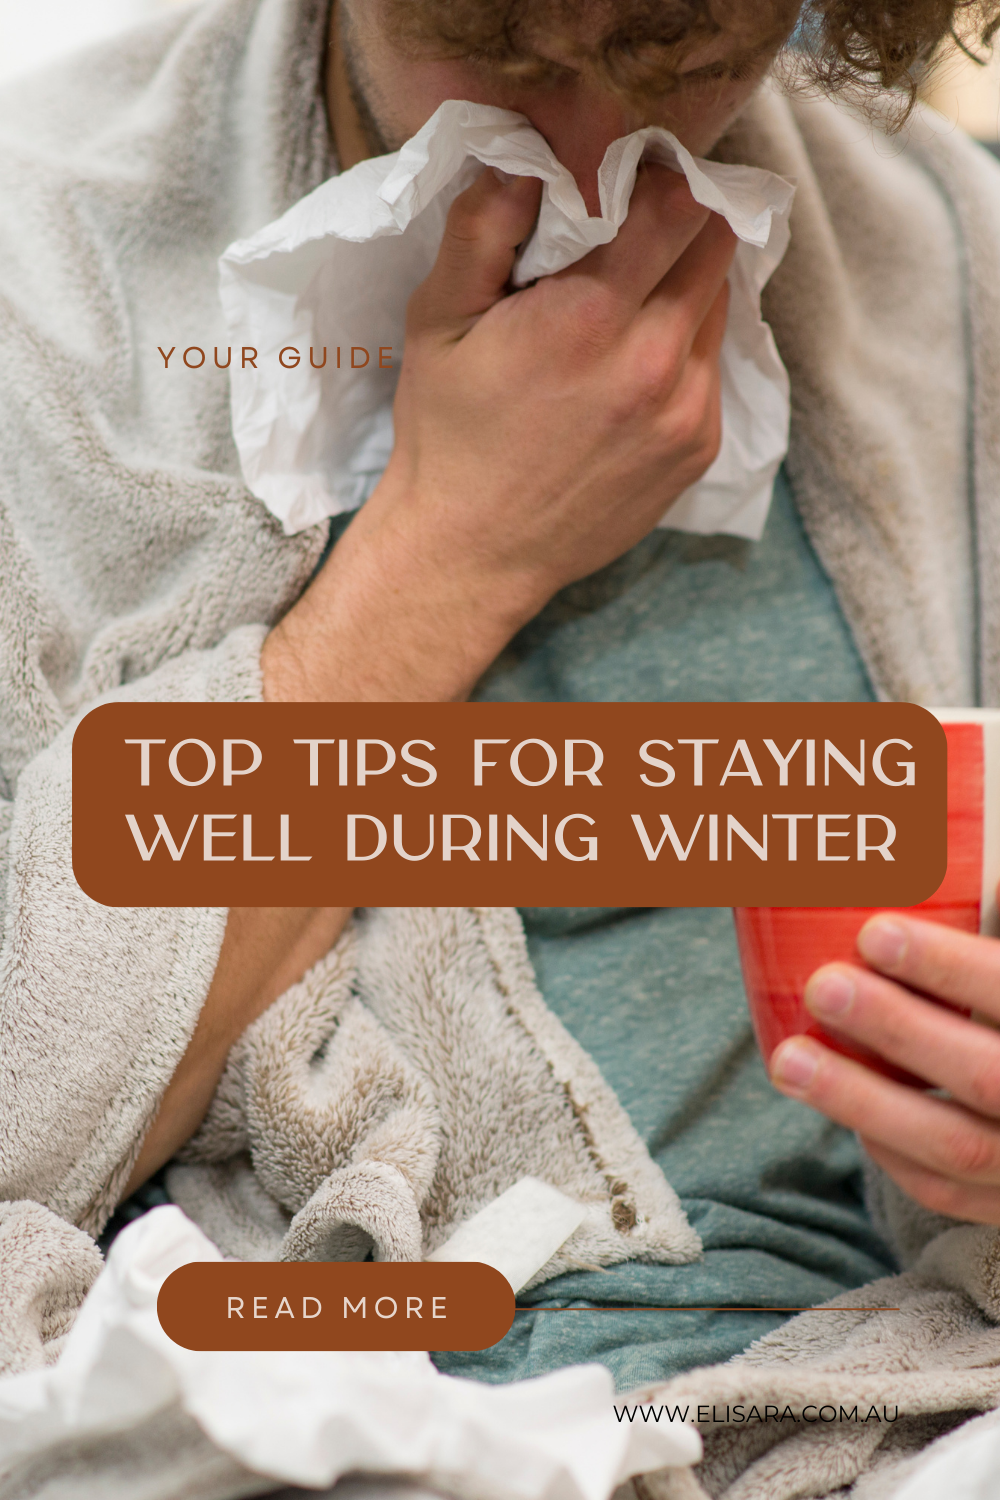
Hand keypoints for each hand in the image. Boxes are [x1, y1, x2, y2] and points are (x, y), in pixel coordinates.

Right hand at [263, 162, 734, 703]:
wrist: (473, 552)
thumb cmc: (448, 434)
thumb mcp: (438, 321)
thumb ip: (481, 228)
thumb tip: (524, 160)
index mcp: (590, 318)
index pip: (675, 206)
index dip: (660, 179)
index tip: (632, 181)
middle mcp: (655, 362)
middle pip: (713, 247)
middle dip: (681, 225)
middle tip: (636, 232)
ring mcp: (687, 411)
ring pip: (720, 306)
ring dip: (685, 287)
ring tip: (630, 303)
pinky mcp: (698, 447)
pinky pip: (713, 367)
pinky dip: (685, 349)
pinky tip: (631, 367)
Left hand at [769, 909, 999, 1225]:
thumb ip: (992, 928)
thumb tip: (950, 850)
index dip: (950, 966)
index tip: (874, 932)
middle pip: (987, 1074)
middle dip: (897, 1029)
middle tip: (822, 987)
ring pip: (955, 1146)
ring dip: (862, 1100)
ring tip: (789, 1060)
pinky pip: (944, 1191)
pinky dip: (886, 1147)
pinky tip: (842, 1102)